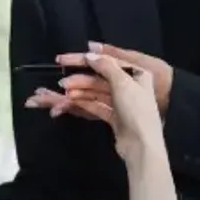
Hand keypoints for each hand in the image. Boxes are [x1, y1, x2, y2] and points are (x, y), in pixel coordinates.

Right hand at [27, 53, 163, 160]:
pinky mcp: (113, 116)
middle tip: (60, 84)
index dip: (83, 59)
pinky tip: (66, 105)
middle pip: (97, 78)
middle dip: (77, 81)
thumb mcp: (123, 82)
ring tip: (57, 99)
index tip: (62, 59)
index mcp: (136, 73)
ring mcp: (120, 102)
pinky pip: (94, 105)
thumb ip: (105, 65)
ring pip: (93, 93)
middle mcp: (129, 85)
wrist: (142, 146)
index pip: (105, 61)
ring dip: (76, 94)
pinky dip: (81, 104)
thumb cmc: (136, 110)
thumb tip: (89, 54)